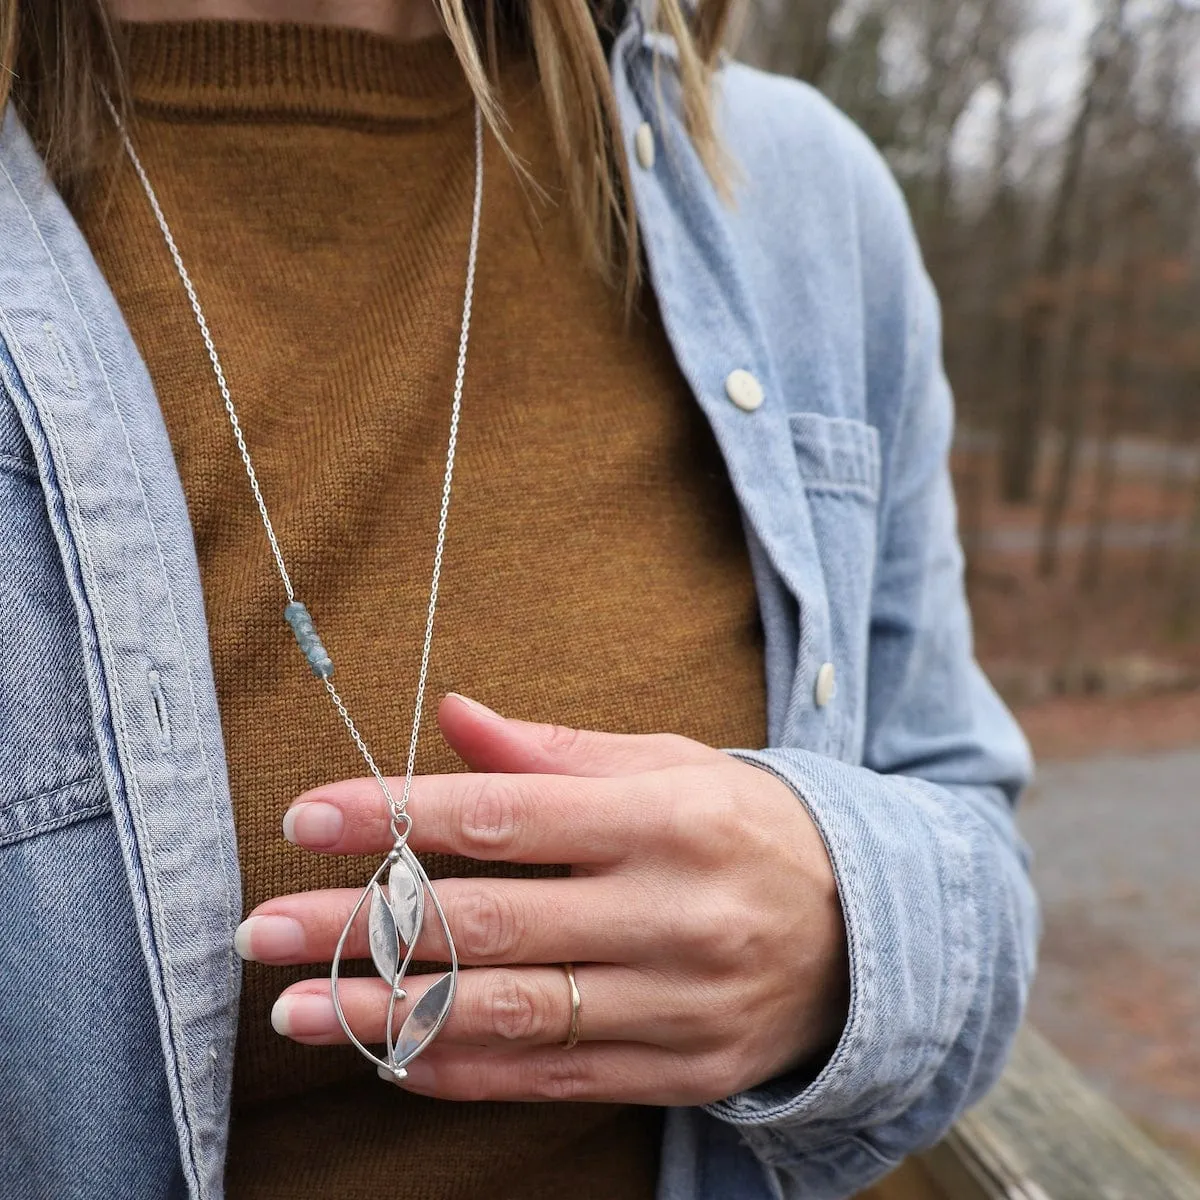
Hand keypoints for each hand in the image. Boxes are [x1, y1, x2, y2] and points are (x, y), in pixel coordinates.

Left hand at [235, 694, 848, 1104]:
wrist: (865, 932)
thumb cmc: (745, 828)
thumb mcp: (671, 765)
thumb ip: (556, 750)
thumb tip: (452, 716)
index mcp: (669, 818)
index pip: (510, 815)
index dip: (401, 816)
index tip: (309, 816)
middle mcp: (673, 913)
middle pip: (494, 924)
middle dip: (364, 926)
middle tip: (262, 929)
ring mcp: (680, 1003)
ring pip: (514, 1014)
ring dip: (393, 1013)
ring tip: (297, 1008)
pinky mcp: (683, 1069)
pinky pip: (557, 1079)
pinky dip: (466, 1071)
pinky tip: (390, 1058)